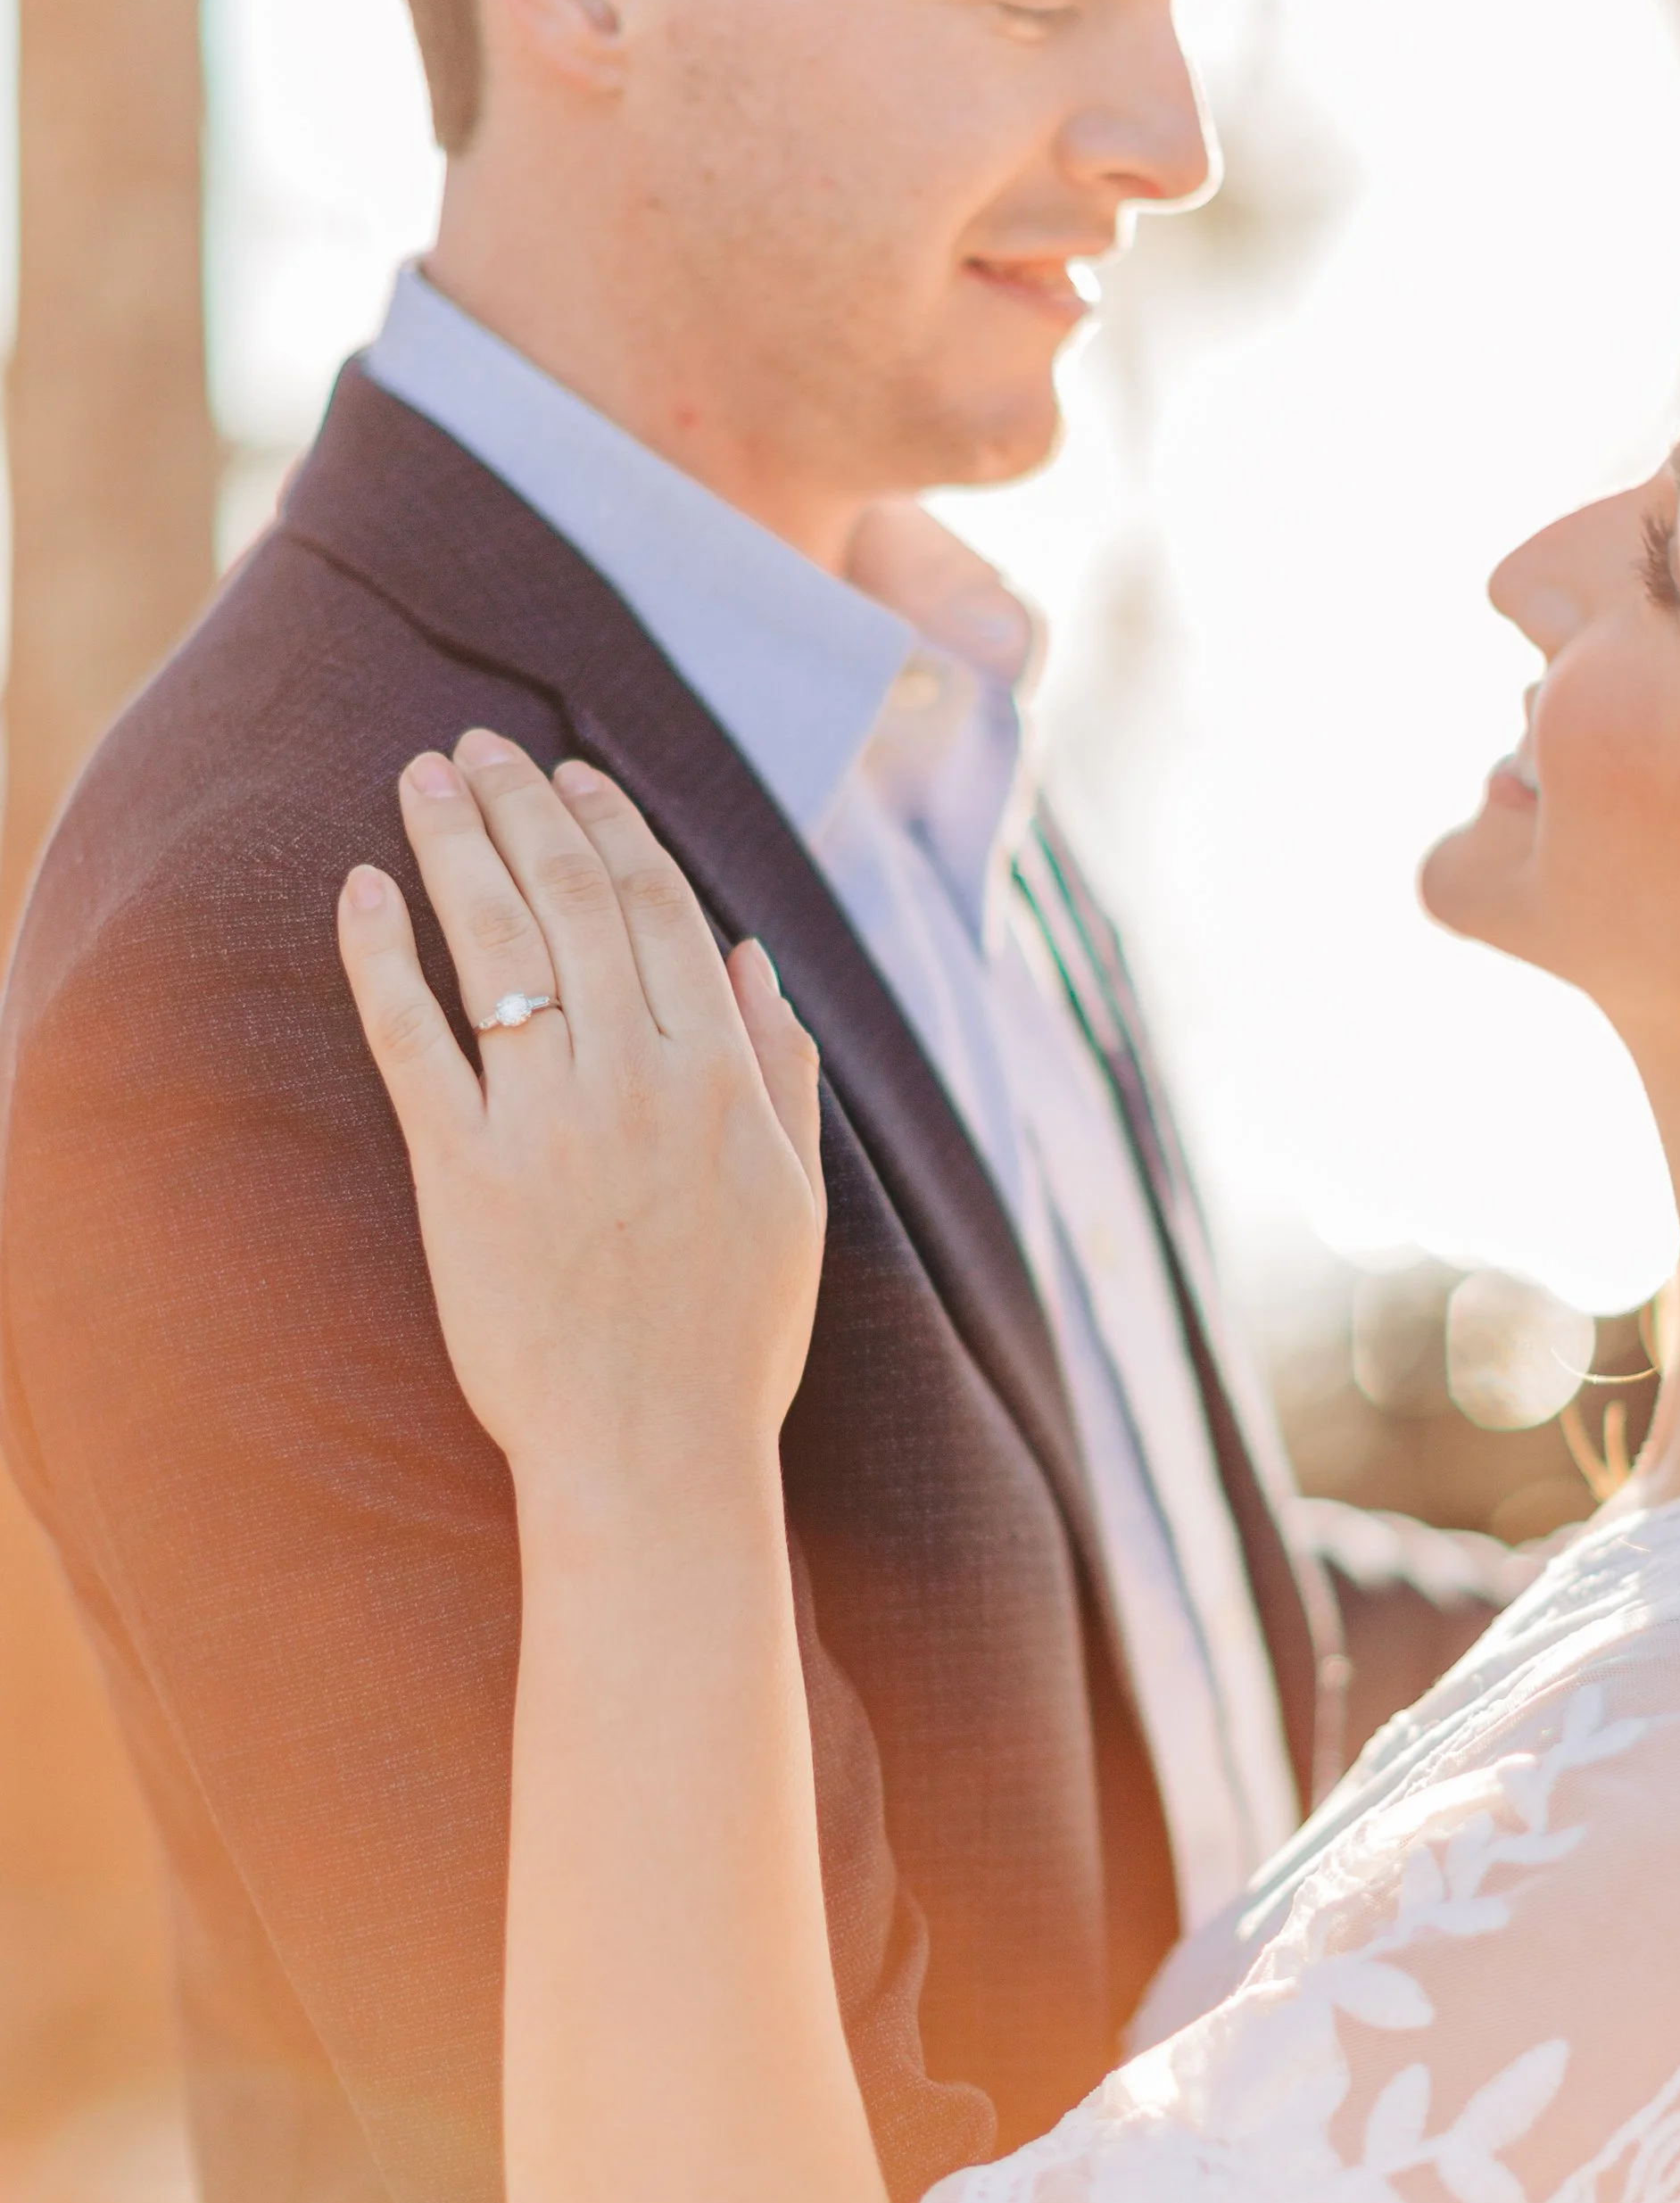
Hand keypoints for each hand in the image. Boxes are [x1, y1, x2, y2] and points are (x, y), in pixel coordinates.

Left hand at [335, 733, 824, 1531]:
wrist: (652, 1456)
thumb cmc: (732, 1339)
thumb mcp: (795, 1198)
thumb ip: (781, 1070)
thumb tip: (754, 956)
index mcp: (721, 1080)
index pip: (661, 912)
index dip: (613, 829)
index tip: (573, 774)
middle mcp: (635, 1082)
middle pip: (572, 904)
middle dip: (524, 809)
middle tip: (481, 746)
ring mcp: (545, 1126)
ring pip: (496, 949)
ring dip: (454, 849)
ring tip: (423, 780)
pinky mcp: (462, 1178)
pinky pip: (413, 1043)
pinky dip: (382, 960)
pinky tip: (361, 893)